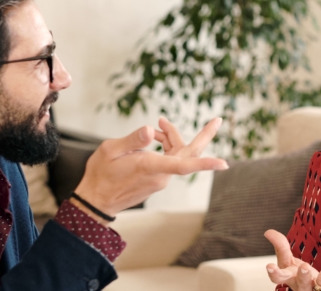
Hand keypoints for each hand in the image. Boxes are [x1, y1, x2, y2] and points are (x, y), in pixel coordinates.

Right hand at [73, 117, 226, 217]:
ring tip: (158, 124)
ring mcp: (160, 179)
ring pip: (178, 154)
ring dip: (172, 137)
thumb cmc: (101, 174)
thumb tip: (148, 129)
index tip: (224, 164)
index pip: (184, 165)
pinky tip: (152, 138)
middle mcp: (160, 175)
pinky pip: (169, 160)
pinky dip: (165, 146)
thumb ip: (132, 139)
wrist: (96, 200)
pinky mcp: (157, 180)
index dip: (205, 163)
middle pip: (188, 154)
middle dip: (202, 136)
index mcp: (151, 167)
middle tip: (218, 120)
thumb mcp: (110, 150)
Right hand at [264, 229, 320, 290]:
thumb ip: (280, 246)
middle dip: (303, 276)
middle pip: (302, 284)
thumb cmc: (297, 276)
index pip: (278, 278)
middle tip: (304, 266)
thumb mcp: (287, 262)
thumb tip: (267, 231)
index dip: (274, 273)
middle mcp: (302, 287)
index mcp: (289, 279)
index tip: (270, 266)